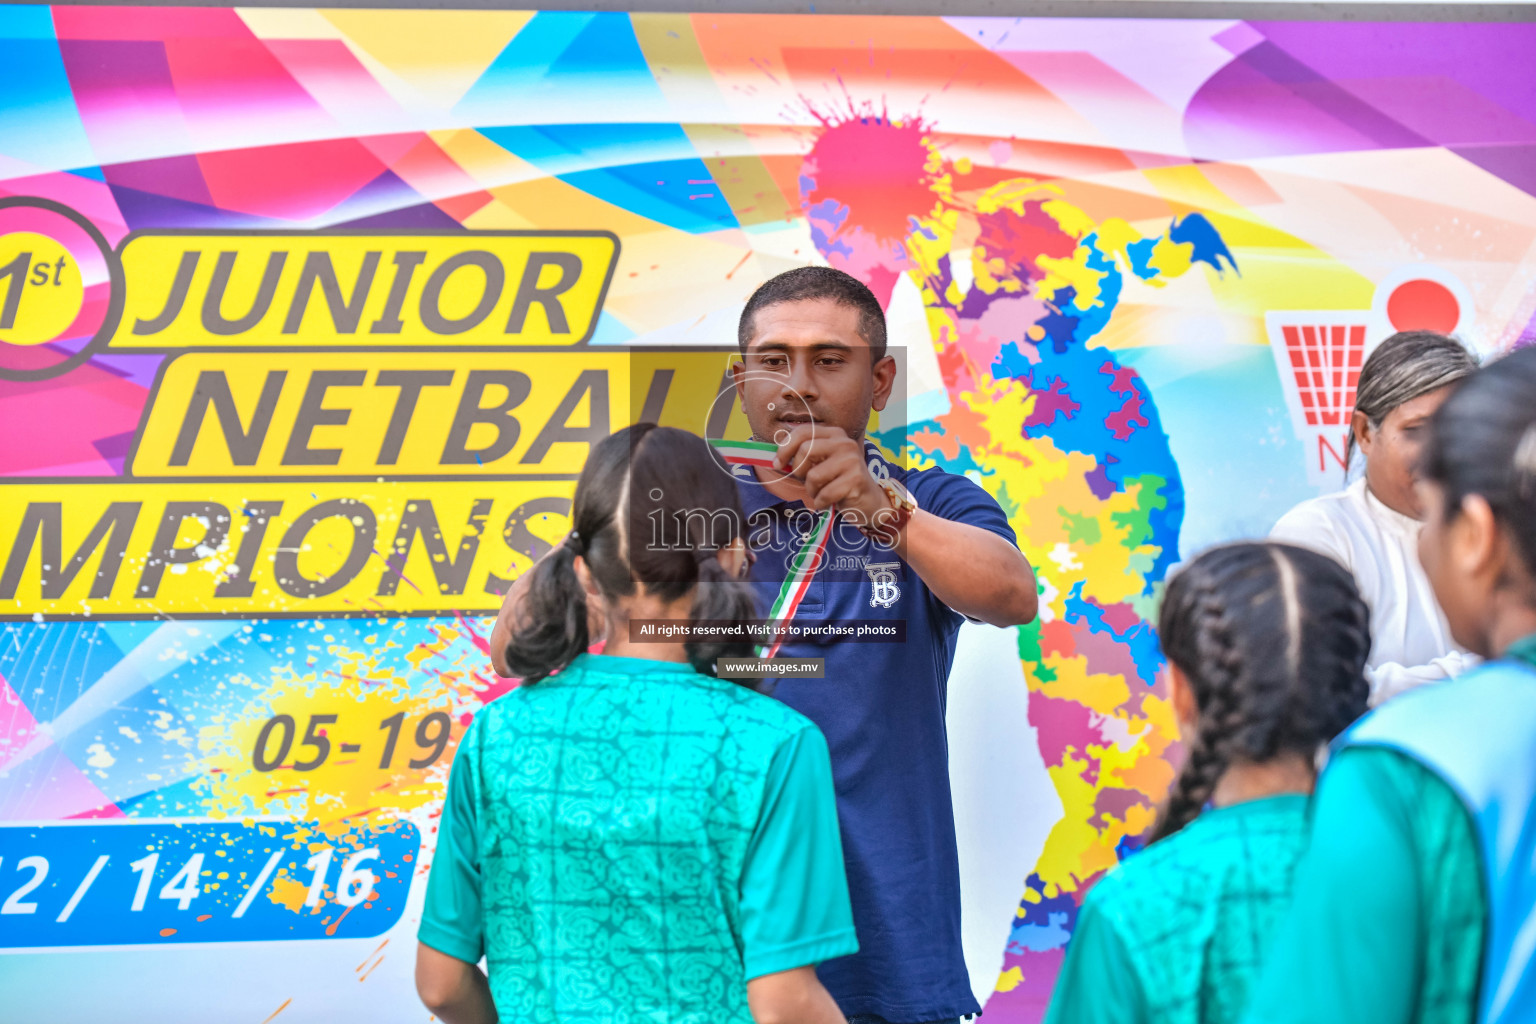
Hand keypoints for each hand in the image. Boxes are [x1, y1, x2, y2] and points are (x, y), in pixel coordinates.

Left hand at [773, 423, 888, 521]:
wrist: (867, 500)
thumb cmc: (837, 481)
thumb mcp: (819, 464)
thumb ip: (800, 457)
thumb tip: (774, 459)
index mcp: (834, 434)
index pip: (802, 432)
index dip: (785, 448)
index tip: (777, 464)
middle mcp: (844, 442)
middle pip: (805, 450)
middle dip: (799, 471)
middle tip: (807, 481)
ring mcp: (852, 460)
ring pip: (813, 476)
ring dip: (812, 490)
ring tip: (821, 492)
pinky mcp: (856, 479)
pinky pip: (825, 494)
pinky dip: (821, 502)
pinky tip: (829, 501)